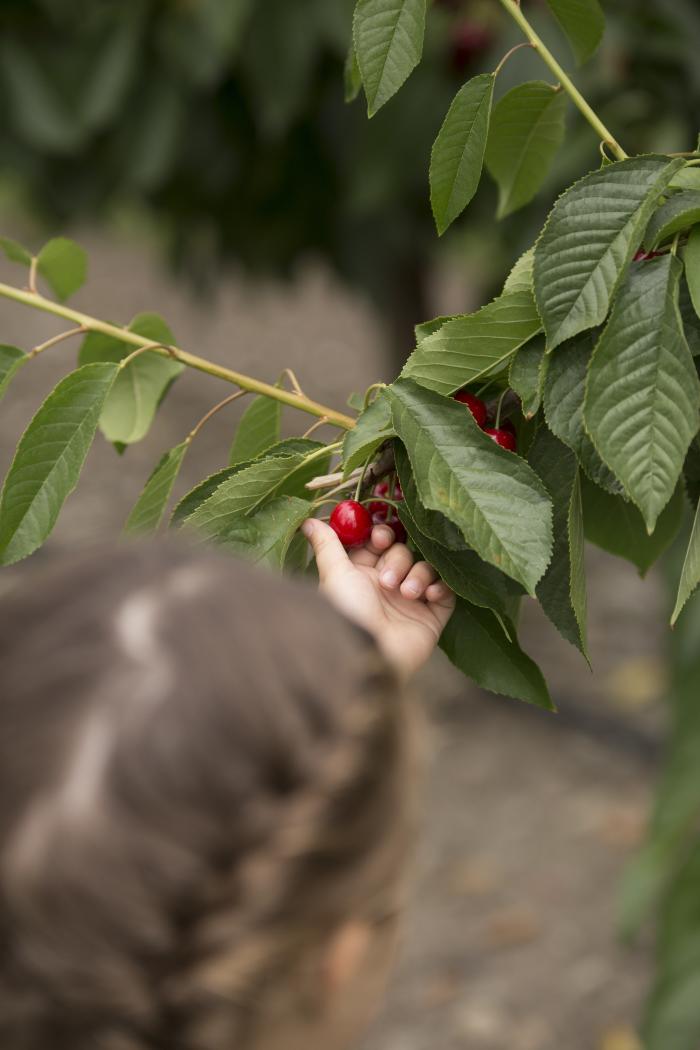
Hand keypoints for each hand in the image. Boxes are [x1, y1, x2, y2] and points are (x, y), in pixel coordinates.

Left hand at [302, 518, 454, 678]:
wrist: (370, 654)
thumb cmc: (347, 612)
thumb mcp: (334, 573)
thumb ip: (327, 544)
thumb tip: (308, 521)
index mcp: (361, 575)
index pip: (377, 544)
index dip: (381, 535)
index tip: (379, 538)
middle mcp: (386, 587)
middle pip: (402, 552)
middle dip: (397, 559)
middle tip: (386, 580)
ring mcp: (410, 602)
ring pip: (425, 568)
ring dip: (417, 575)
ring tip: (405, 595)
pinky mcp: (432, 618)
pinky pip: (446, 592)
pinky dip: (440, 588)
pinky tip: (428, 595)